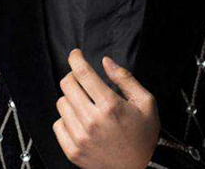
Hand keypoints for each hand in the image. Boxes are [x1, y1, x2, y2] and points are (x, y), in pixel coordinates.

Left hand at [52, 48, 160, 168]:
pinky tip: (80, 120)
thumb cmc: (144, 135)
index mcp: (110, 105)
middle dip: (73, 76)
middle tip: (83, 80)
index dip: (75, 58)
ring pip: (61, 103)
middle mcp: (92, 121)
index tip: (75, 54)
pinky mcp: (73, 151)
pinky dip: (66, 119)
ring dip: (71, 98)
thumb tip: (105, 61)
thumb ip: (125, 78)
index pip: (82, 73)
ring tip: (85, 103)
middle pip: (67, 85)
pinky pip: (58, 124)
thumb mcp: (146, 102)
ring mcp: (80, 138)